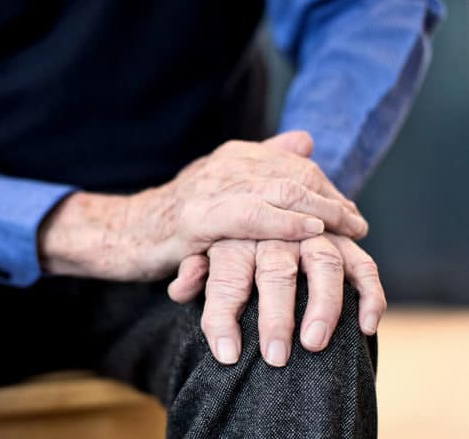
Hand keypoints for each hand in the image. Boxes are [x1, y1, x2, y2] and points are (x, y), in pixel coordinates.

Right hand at [39, 131, 366, 280]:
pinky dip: (284, 223)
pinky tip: (310, 232)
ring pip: (278, 190)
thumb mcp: (221, 190)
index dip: (327, 188)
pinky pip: (250, 216)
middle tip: (357, 224)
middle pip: (293, 174)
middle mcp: (225, 164)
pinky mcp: (196, 217)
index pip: (294, 165)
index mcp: (233, 156)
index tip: (350, 213)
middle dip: (331, 199)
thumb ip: (262, 164)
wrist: (124, 234)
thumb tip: (306, 140)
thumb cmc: (175, 220)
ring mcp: (210, 188)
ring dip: (319, 210)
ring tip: (346, 228)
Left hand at [167, 234, 385, 366]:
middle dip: (276, 317)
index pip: (226, 275)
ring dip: (323, 305)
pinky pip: (363, 264)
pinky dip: (370, 293)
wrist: (257, 191)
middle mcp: (274, 232)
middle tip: (275, 357)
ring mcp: (313, 232)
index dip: (223, 314)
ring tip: (314, 345)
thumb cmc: (222, 235)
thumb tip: (180, 290)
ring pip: (324, 262)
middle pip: (276, 270)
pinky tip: (368, 326)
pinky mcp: (343, 240)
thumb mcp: (197, 249)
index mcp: (234, 235)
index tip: (226, 353)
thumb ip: (192, 270)